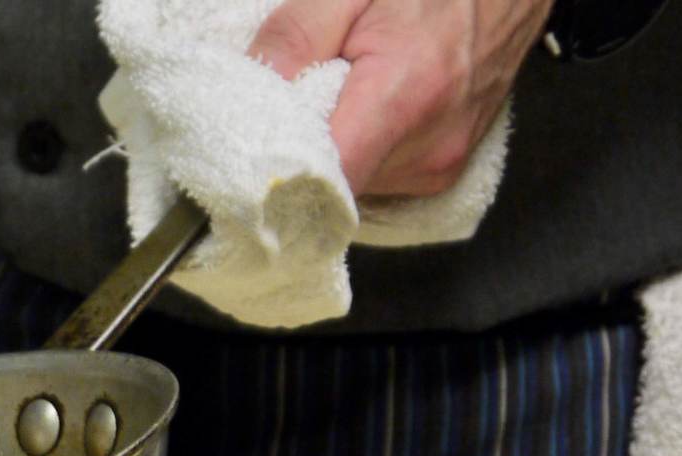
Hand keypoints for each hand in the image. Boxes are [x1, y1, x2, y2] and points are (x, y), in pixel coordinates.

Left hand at [248, 0, 553, 196]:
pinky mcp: (441, 173)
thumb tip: (245, 92)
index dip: (274, 185)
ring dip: (324, 158)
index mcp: (405, 96)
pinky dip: (352, 158)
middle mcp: (428, 148)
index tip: (240, 172)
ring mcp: (438, 167)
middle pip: (328, 191)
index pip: (325, 183)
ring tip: (328, 107)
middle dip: (292, 161)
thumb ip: (293, 39)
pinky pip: (374, 184)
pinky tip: (352, 120)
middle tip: (279, 118)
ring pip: (348, 191)